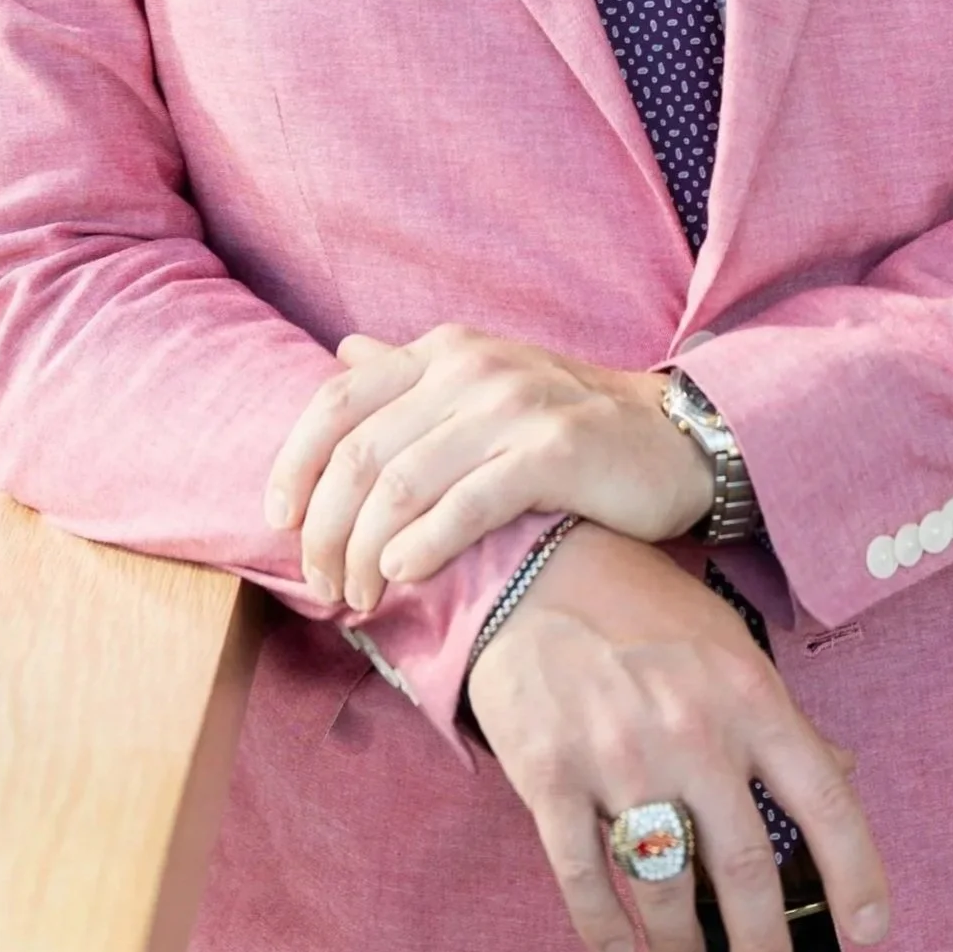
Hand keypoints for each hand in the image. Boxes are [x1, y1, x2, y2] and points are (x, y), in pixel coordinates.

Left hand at [264, 325, 713, 610]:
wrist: (673, 437)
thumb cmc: (567, 421)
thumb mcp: (485, 381)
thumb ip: (411, 372)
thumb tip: (341, 353)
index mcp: (445, 352)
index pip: (338, 402)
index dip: (295, 465)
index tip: (279, 522)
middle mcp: (472, 370)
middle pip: (360, 454)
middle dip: (326, 530)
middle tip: (323, 587)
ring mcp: (513, 408)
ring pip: (402, 487)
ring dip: (366, 554)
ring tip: (360, 598)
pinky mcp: (554, 454)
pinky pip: (465, 506)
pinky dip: (422, 547)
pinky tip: (404, 576)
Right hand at [467, 523, 889, 951]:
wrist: (532, 569)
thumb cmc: (638, 608)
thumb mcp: (727, 644)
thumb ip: (779, 716)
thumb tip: (841, 771)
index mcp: (748, 695)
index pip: (823, 801)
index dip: (856, 873)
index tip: (868, 930)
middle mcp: (693, 731)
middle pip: (746, 868)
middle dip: (764, 945)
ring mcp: (619, 757)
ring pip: (666, 887)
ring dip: (680, 945)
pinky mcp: (552, 775)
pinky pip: (585, 877)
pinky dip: (604, 928)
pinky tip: (617, 949)